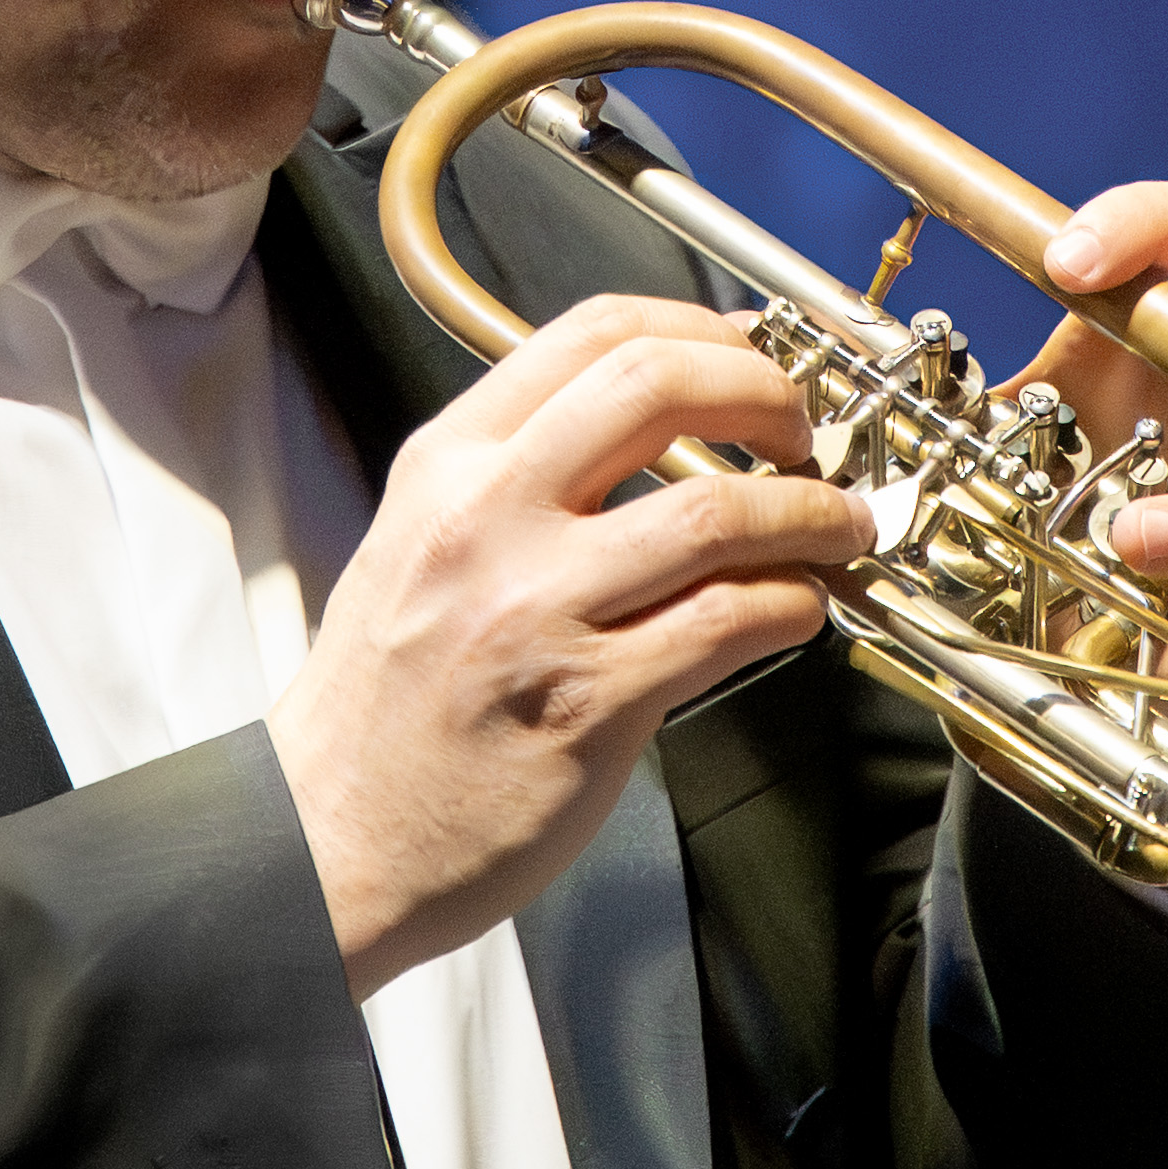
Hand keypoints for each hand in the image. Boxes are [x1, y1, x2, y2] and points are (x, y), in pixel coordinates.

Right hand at [270, 293, 871, 994]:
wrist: (330, 839)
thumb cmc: (385, 706)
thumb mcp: (420, 545)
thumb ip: (519, 478)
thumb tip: (655, 427)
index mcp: (448, 466)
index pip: (591, 334)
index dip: (701, 329)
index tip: (754, 356)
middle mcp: (488, 520)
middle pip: (657, 386)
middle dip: (766, 393)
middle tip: (803, 432)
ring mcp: (538, 610)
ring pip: (717, 513)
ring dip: (809, 513)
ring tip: (838, 527)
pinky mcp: (589, 703)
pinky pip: (728, 624)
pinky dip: (791, 605)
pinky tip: (797, 609)